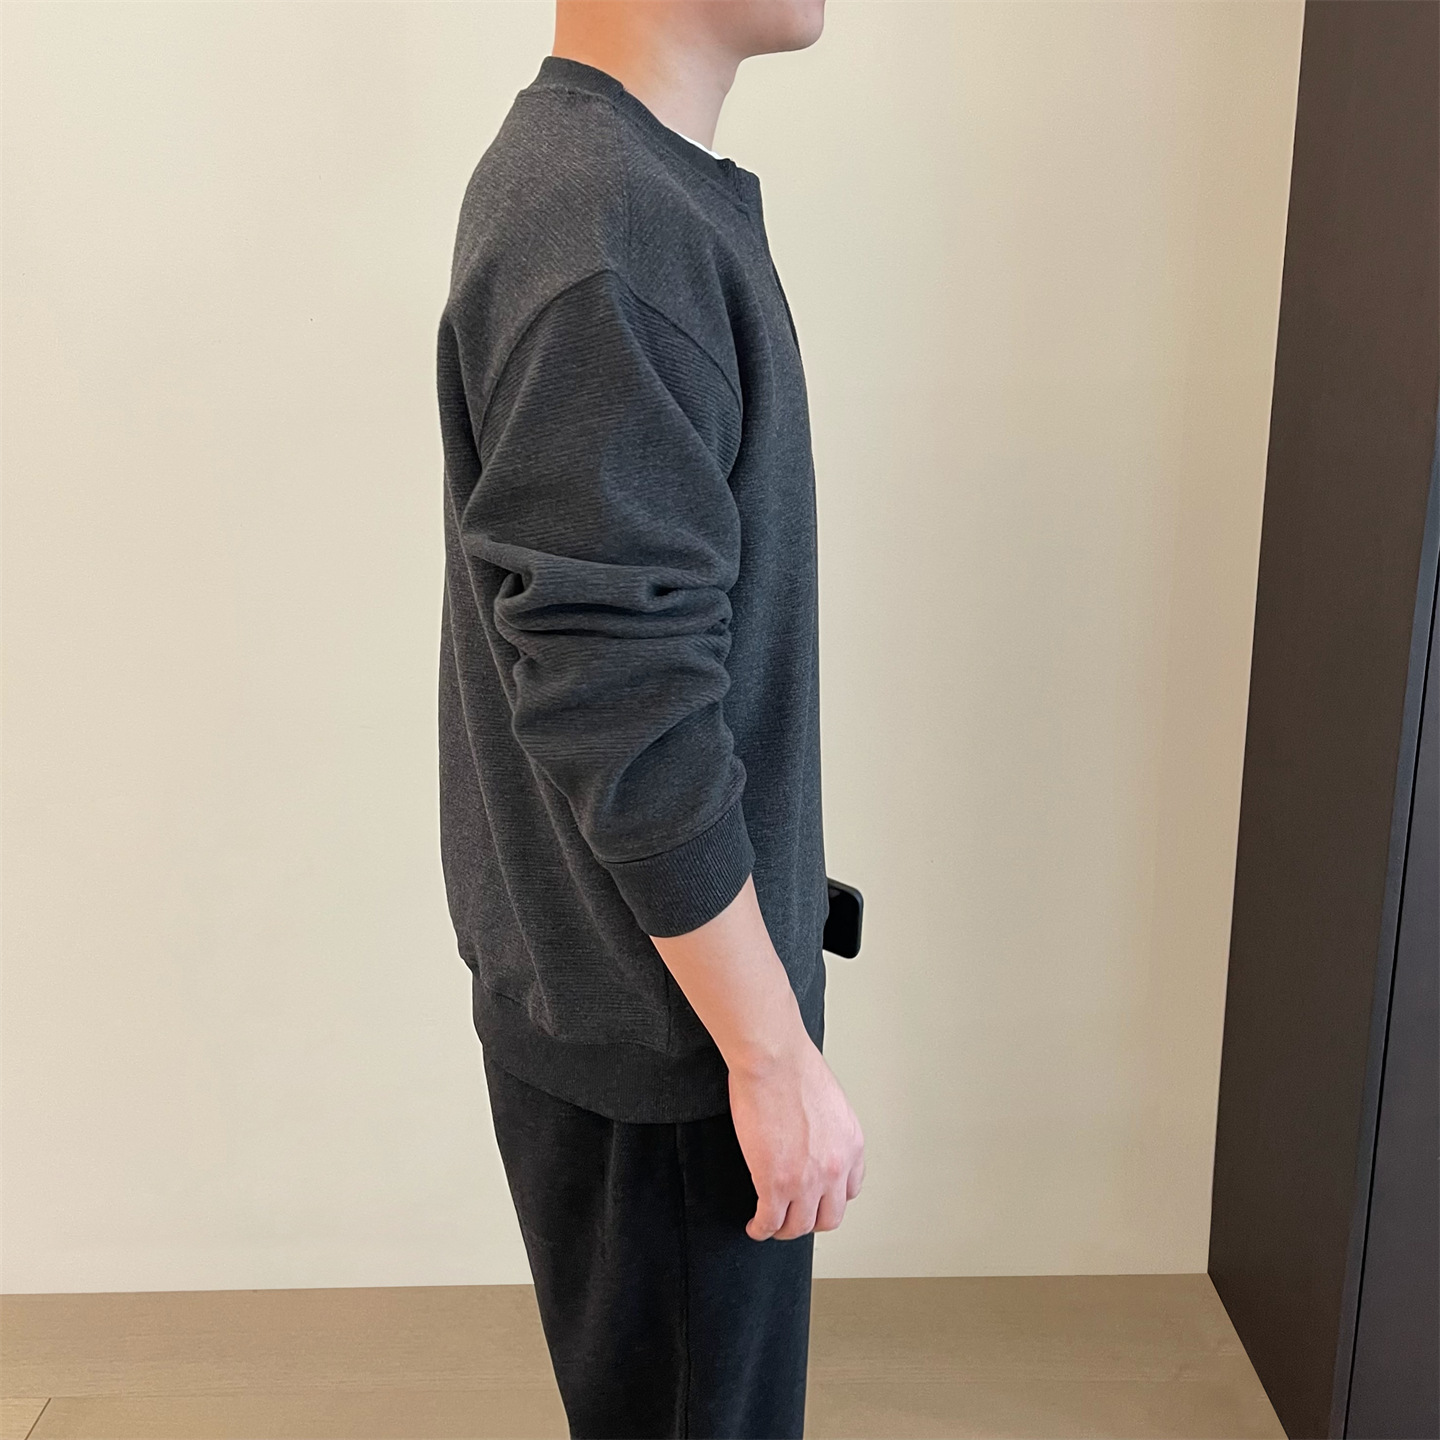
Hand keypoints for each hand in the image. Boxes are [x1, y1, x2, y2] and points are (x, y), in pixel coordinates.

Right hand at [727, 1037, 864, 1240]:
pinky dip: (761, 1228)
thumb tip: (812, 1137)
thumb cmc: (793, 1067)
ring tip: (772, 1224)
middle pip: (829, 1216)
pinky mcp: (775, 1184)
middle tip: (795, 1217)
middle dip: (810, 1220)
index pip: (850, 1189)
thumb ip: (826, 1128)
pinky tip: (756, 1226)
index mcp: (851, 1145)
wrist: (773, 1060)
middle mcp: (835, 1168)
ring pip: (799, 1226)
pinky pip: (769, 1221)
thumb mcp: (829, 1102)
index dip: (831, 1198)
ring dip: (784, 1229)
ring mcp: (806, 1181)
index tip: (818, 1198)